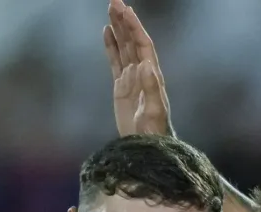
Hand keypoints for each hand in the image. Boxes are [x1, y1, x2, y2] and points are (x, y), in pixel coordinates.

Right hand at [104, 0, 172, 136]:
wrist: (147, 147)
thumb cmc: (155, 132)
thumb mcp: (154, 111)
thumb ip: (151, 88)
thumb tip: (145, 65)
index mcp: (152, 75)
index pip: (142, 45)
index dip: (134, 28)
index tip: (126, 11)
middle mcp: (143, 72)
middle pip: (132, 41)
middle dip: (124, 21)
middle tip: (114, 1)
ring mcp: (132, 78)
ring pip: (123, 47)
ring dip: (118, 28)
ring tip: (110, 9)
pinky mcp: (121, 87)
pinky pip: (115, 61)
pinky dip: (111, 46)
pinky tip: (106, 32)